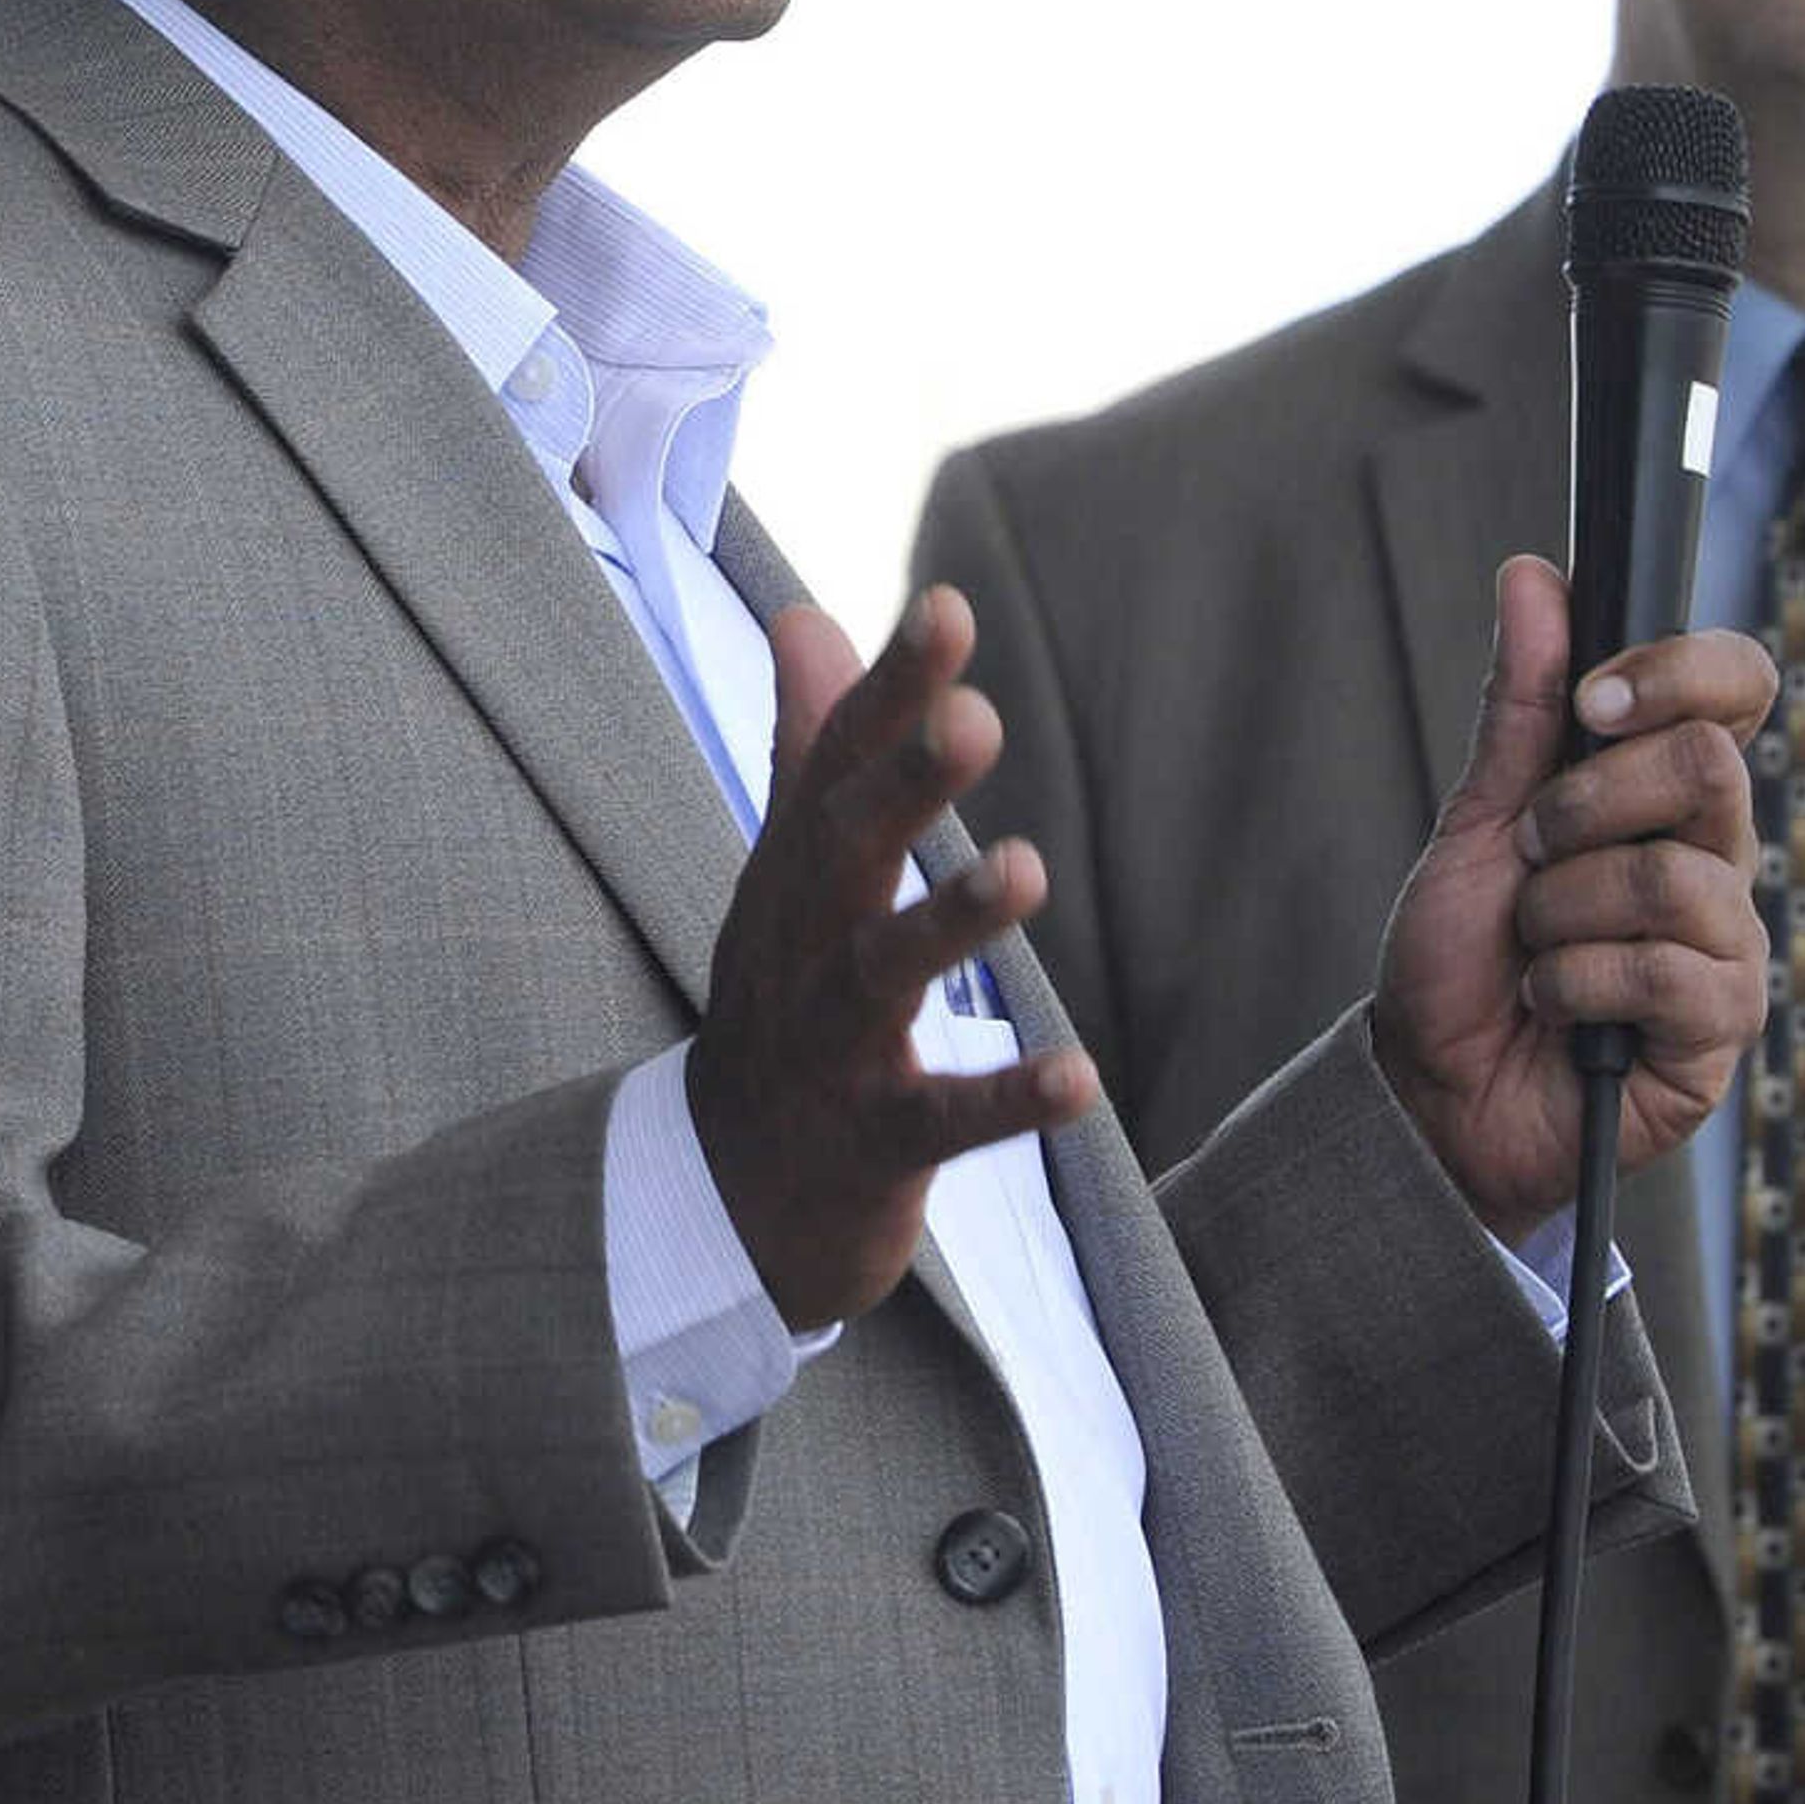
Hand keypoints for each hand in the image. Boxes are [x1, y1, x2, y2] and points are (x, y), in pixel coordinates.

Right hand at [685, 586, 1098, 1328]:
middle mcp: (807, 947)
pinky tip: (1077, 1079)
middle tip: (979, 718)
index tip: (949, 610)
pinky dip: (1004, 1102)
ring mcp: (835, 1048)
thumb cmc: (782, 1000)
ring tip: (1025, 867)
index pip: (838, 765)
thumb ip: (810, 742)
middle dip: (906, 784)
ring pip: (886, 974)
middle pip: (848, 852)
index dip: (891, 690)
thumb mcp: (788, 870)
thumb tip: (805, 612)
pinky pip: (940, 1122)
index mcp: (797, 875)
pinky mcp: (875, 1143)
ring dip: (952, 921)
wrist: (727, 1193)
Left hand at [1371, 555, 1773, 1239]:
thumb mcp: (1476, 820)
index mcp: (1665, 792)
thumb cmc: (1462, 958)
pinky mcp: (1721, 1028)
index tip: (1592, 699)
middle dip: (1582, 803)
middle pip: (1710, 764)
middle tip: (1530, 852)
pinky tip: (1556, 1005)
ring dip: (1562, 909)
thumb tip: (1536, 573)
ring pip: (1673, 875)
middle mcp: (1714, 856)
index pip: (1737, 688)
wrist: (1433, 1091)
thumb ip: (1517, 705)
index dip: (1678, 671)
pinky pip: (1670, 972)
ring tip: (1532, 944)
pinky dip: (1578, 983)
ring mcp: (1727, 943)